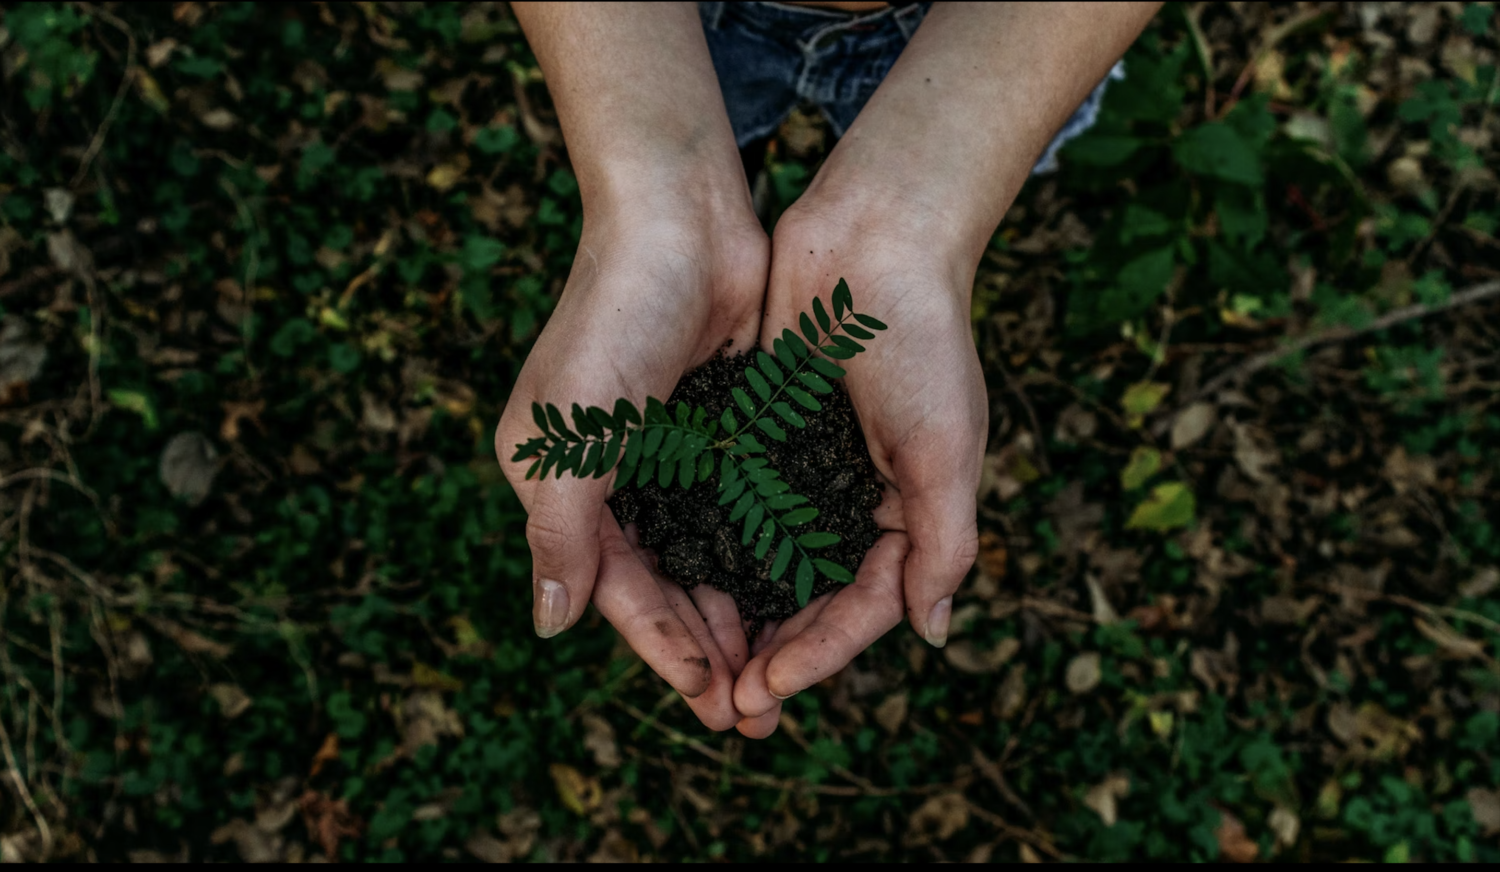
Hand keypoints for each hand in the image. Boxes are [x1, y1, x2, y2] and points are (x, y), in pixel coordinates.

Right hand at [495, 189, 766, 730]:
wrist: (680, 218)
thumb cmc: (613, 319)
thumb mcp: (571, 435)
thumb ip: (560, 533)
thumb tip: (549, 627)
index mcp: (562, 484)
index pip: (615, 588)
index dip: (662, 647)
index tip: (711, 698)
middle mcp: (613, 478)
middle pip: (664, 585)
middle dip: (706, 649)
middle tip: (755, 713)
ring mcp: (669, 454)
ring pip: (707, 557)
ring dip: (739, 614)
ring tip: (780, 672)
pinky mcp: (720, 430)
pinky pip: (742, 511)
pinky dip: (764, 556)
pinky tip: (797, 595)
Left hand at [731, 197, 985, 737]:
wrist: (873, 237)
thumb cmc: (922, 340)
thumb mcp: (945, 448)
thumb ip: (943, 543)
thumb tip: (932, 634)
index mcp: (906, 512)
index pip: (863, 606)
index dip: (819, 654)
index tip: (768, 688)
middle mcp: (852, 499)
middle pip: (809, 599)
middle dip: (772, 654)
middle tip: (727, 706)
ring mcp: (803, 468)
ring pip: (763, 563)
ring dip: (735, 615)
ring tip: (698, 666)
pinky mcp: (759, 433)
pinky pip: (731, 505)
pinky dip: (709, 546)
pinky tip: (674, 581)